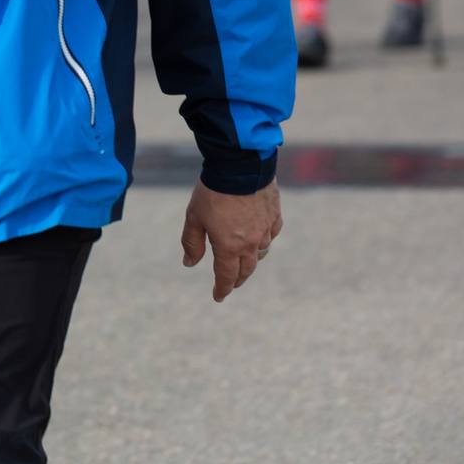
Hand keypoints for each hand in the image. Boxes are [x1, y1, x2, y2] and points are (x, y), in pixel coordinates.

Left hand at [181, 179, 281, 301]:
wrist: (240, 166)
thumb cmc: (212, 192)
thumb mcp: (194, 217)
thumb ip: (192, 243)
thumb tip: (189, 264)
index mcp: (229, 247)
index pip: (226, 276)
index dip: (222, 288)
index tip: (218, 296)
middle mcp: (250, 243)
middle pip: (246, 270)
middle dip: (237, 279)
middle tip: (231, 284)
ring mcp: (265, 230)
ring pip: (260, 253)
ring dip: (251, 260)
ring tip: (243, 262)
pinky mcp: (274, 215)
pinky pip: (271, 235)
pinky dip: (264, 241)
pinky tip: (260, 238)